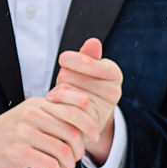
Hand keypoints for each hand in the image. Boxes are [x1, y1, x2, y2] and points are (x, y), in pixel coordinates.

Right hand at [0, 94, 94, 167]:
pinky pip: (50, 163)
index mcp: (37, 104)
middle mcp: (31, 115)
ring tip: (64, 167)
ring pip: (63, 150)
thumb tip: (84, 125)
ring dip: (69, 164)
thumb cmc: (7, 134)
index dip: (90, 123)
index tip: (93, 136)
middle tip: (76, 158)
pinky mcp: (16, 152)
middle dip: (80, 150)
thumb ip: (52, 114)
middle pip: (72, 132)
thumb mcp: (29, 115)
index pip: (75, 108)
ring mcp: (23, 133)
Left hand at [52, 37, 122, 164]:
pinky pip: (66, 111)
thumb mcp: (84, 70)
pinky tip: (53, 105)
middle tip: (61, 82)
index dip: (69, 59)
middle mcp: (113, 91)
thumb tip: (93, 42)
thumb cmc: (81, 87)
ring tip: (54, 95)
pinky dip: (55, 106)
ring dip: (56, 92)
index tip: (62, 60)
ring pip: (67, 93)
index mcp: (113, 73)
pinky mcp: (89, 125)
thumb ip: (88, 56)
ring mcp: (102, 109)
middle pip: (71, 76)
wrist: (86, 121)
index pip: (85, 62)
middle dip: (62, 77)